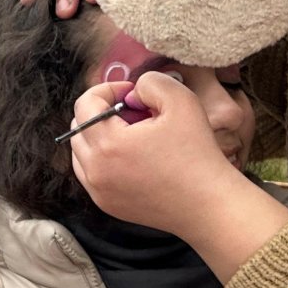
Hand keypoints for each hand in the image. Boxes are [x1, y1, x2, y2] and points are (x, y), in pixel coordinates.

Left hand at [67, 73, 287, 278]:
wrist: (209, 204)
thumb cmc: (197, 155)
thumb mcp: (181, 101)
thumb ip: (151, 82)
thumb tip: (134, 92)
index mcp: (107, 144)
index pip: (85, 104)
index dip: (108, 90)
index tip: (133, 94)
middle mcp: (95, 171)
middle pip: (78, 127)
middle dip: (102, 113)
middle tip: (135, 114)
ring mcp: (99, 191)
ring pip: (82, 152)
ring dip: (100, 137)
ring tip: (134, 137)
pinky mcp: (109, 205)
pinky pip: (92, 175)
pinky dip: (104, 160)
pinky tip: (134, 158)